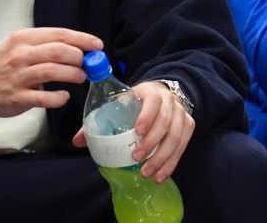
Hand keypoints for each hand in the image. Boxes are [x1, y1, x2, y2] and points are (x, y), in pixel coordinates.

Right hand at [0, 27, 102, 135]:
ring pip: (52, 71)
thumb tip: (80, 48)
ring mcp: (18, 76)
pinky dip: (58, 97)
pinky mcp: (17, 97)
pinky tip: (64, 97)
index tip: (97, 45)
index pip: (59, 34)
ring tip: (81, 77)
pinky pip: (43, 97)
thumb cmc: (4, 65)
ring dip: (72, 74)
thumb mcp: (21, 46)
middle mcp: (21, 55)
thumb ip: (46, 45)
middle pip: (58, 51)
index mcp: (24, 39)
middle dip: (79, 57)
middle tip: (88, 64)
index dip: (82, 39)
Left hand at [72, 80, 194, 183]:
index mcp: (150, 91)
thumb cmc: (136, 101)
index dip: (147, 115)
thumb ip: (99, 119)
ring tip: (148, 173)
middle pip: (166, 121)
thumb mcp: (120, 103)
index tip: (137, 131)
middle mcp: (169, 100)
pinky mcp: (188, 125)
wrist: (162, 95)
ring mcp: (181, 112)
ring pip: (176, 136)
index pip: (153, 100)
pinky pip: (183, 145)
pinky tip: (161, 175)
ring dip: (162, 157)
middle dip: (152, 142)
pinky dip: (172, 162)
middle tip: (137, 158)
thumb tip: (77, 141)